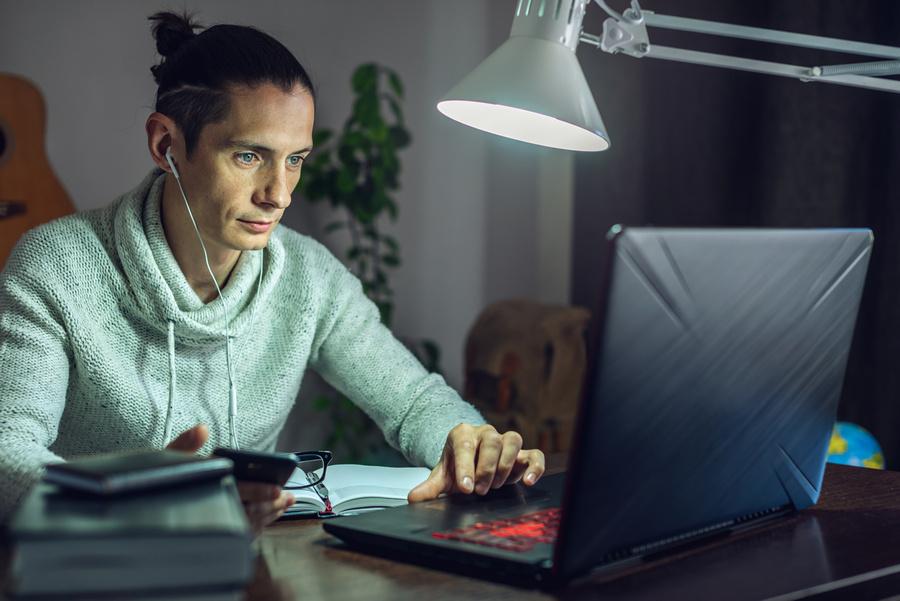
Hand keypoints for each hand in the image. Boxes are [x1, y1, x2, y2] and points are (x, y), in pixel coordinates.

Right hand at [166, 424, 294, 535]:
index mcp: (203, 491)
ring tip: (283, 504)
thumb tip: (201, 429)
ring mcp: (212, 528)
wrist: (142, 512)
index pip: (234, 491)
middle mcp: (208, 513)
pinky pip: (240, 537)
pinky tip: (267, 518)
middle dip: (270, 504)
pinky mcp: (214, 538)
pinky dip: (258, 527)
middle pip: (247, 511)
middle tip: (286, 497)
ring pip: (247, 525)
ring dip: (268, 514)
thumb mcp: (165, 460)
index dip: (257, 490)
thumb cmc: (156, 484)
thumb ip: (185, 444)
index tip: (276, 489)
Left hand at [407, 424, 544, 502]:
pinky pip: (535, 454)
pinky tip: (528, 481)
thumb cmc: (457, 467)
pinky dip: (534, 467)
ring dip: (505, 466)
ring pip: (512, 441)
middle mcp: (485, 433)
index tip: (466, 488)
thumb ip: (430, 488)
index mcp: (462, 434)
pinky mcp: (522, 453)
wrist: (471, 463)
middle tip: (480, 490)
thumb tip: (413, 498)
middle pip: (491, 442)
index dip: (466, 467)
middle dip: (486, 469)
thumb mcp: (442, 477)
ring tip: (496, 486)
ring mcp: (505, 441)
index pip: (465, 445)